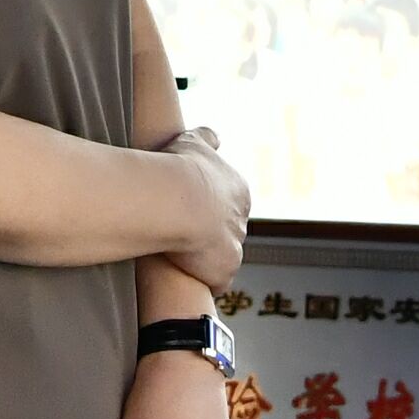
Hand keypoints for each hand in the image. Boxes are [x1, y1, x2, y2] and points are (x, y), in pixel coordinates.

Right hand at [156, 124, 251, 283]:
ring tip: (176, 258)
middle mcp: (241, 219)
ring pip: (222, 258)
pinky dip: (202, 281)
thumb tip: (214, 136)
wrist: (176, 200)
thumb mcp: (193, 142)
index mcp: (237, 190)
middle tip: (178, 235)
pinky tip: (182, 276)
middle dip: (207, 236)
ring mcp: (235, 247)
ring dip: (204, 260)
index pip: (226, 204)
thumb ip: (206, 139)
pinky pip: (216, 282)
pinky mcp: (224, 272)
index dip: (204, 208)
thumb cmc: (180, 168)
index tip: (184, 210)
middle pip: (227, 232)